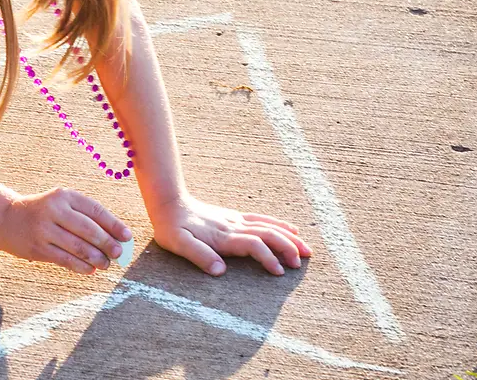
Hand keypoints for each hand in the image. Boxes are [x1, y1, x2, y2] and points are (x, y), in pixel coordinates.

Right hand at [0, 187, 132, 274]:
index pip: (95, 210)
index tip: (127, 237)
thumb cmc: (43, 212)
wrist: (6, 219)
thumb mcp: (61, 204)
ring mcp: (44, 230)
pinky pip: (66, 260)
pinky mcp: (38, 248)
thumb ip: (86, 217)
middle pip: (88, 230)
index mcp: (63, 196)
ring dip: (97, 258)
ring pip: (78, 247)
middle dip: (107, 244)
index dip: (114, 225)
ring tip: (106, 264)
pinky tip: (90, 269)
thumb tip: (116, 238)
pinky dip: (82, 266)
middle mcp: (53, 210)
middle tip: (118, 254)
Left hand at [149, 193, 311, 276]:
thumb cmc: (171, 228)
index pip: (254, 245)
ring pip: (270, 227)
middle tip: (300, 265)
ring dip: (290, 238)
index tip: (280, 272)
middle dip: (287, 248)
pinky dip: (280, 225)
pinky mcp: (235, 217)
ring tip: (307, 251)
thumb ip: (199, 256)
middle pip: (268, 234)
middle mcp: (234, 227)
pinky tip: (292, 230)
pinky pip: (263, 219)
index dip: (269, 257)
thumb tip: (220, 271)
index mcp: (223, 236)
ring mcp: (236, 220)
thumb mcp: (178, 244)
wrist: (169, 203)